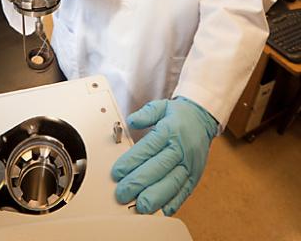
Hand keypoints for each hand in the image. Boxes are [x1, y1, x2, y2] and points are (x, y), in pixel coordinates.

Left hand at [112, 97, 217, 215]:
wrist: (202, 119)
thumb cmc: (178, 116)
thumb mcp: (161, 106)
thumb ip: (145, 114)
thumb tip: (132, 120)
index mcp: (170, 130)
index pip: (149, 147)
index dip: (132, 161)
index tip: (117, 172)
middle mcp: (181, 149)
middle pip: (159, 168)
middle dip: (139, 183)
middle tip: (122, 193)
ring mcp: (189, 164)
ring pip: (172, 183)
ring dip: (155, 198)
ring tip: (139, 207)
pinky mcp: (195, 176)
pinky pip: (184, 192)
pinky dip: (172, 204)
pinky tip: (160, 211)